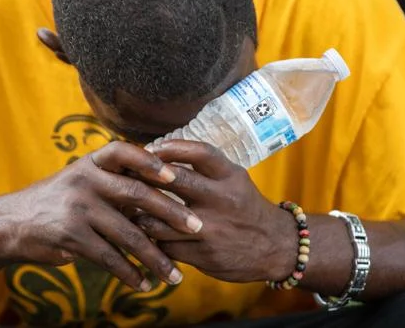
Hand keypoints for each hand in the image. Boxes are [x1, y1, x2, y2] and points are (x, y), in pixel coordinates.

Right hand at [0, 141, 202, 291]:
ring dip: (155, 257)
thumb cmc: (60, 200)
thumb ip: (117, 183)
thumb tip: (164, 192)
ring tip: (175, 275)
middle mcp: (85, 180)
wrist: (13, 222)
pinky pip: (109, 257)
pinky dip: (129, 273)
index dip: (151, 162)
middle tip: (197, 226)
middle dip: (170, 212)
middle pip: (136, 193)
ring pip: (127, 233)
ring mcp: (78, 208)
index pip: (124, 152)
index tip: (175, 175)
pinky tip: (144, 283)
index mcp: (92, 162)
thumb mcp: (83, 179)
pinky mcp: (71, 236)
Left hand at [135, 140, 296, 282]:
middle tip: (128, 174)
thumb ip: (204, 166)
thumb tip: (159, 151)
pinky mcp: (205, 255)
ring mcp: (213, 229)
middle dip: (148, 175)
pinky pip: (167, 246)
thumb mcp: (234, 178)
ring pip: (163, 218)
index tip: (150, 149)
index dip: (171, 148)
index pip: (199, 152)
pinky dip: (153, 239)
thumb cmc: (244, 205)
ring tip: (130, 207)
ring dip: (141, 213)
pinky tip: (144, 234)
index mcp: (230, 177)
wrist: (276, 247)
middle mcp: (223, 200)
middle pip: (177, 180)